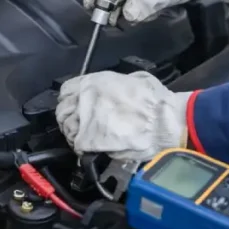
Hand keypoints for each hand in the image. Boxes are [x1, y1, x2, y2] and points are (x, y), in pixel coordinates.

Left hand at [56, 71, 189, 160]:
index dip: (71, 99)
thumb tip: (114, 90)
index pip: (67, 90)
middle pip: (63, 109)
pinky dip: (81, 148)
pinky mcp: (89, 140)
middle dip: (69, 116)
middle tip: (80, 124)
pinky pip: (76, 145)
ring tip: (85, 138)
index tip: (76, 105)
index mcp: (96, 82)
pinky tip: (90, 149)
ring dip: (73, 133)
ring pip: (67, 128)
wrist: (166, 121)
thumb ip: (116, 84)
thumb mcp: (135, 79)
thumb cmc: (157, 100)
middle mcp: (86, 99)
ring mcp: (86, 120)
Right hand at [83, 0, 212, 24]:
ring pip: (115, 0)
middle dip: (121, 10)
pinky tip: (148, 2)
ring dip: (130, 9)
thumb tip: (127, 16)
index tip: (109, 20)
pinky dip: (135, 4)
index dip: (98, 7)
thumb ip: (143, 4)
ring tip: (149, 5)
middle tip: (140, 12)